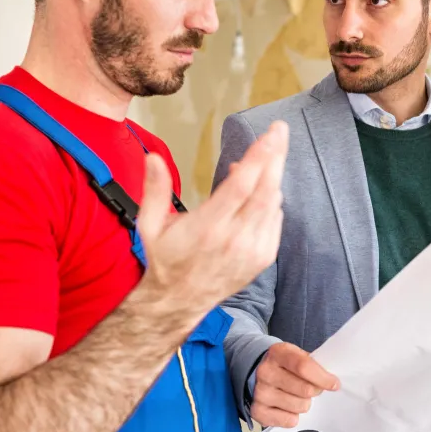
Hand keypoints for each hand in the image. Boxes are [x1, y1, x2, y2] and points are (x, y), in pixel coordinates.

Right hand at [135, 121, 287, 316]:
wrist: (180, 301)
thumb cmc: (165, 259)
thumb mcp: (150, 224)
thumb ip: (154, 189)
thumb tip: (153, 157)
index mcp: (208, 227)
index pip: (241, 185)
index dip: (259, 157)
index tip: (270, 134)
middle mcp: (235, 239)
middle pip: (265, 189)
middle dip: (276, 156)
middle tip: (280, 130)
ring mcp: (253, 250)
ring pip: (273, 203)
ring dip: (271, 175)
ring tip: (262, 156)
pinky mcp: (263, 257)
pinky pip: (275, 219)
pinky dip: (271, 199)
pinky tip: (258, 189)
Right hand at [252, 342, 339, 428]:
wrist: (260, 373)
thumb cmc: (287, 366)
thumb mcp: (298, 356)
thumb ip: (313, 365)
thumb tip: (332, 382)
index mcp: (278, 353)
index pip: (304, 366)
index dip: (323, 378)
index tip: (335, 384)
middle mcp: (265, 372)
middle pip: (305, 390)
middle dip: (315, 391)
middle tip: (313, 388)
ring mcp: (260, 392)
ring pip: (299, 406)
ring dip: (304, 403)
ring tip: (297, 396)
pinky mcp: (257, 411)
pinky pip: (288, 420)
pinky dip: (293, 417)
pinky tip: (288, 407)